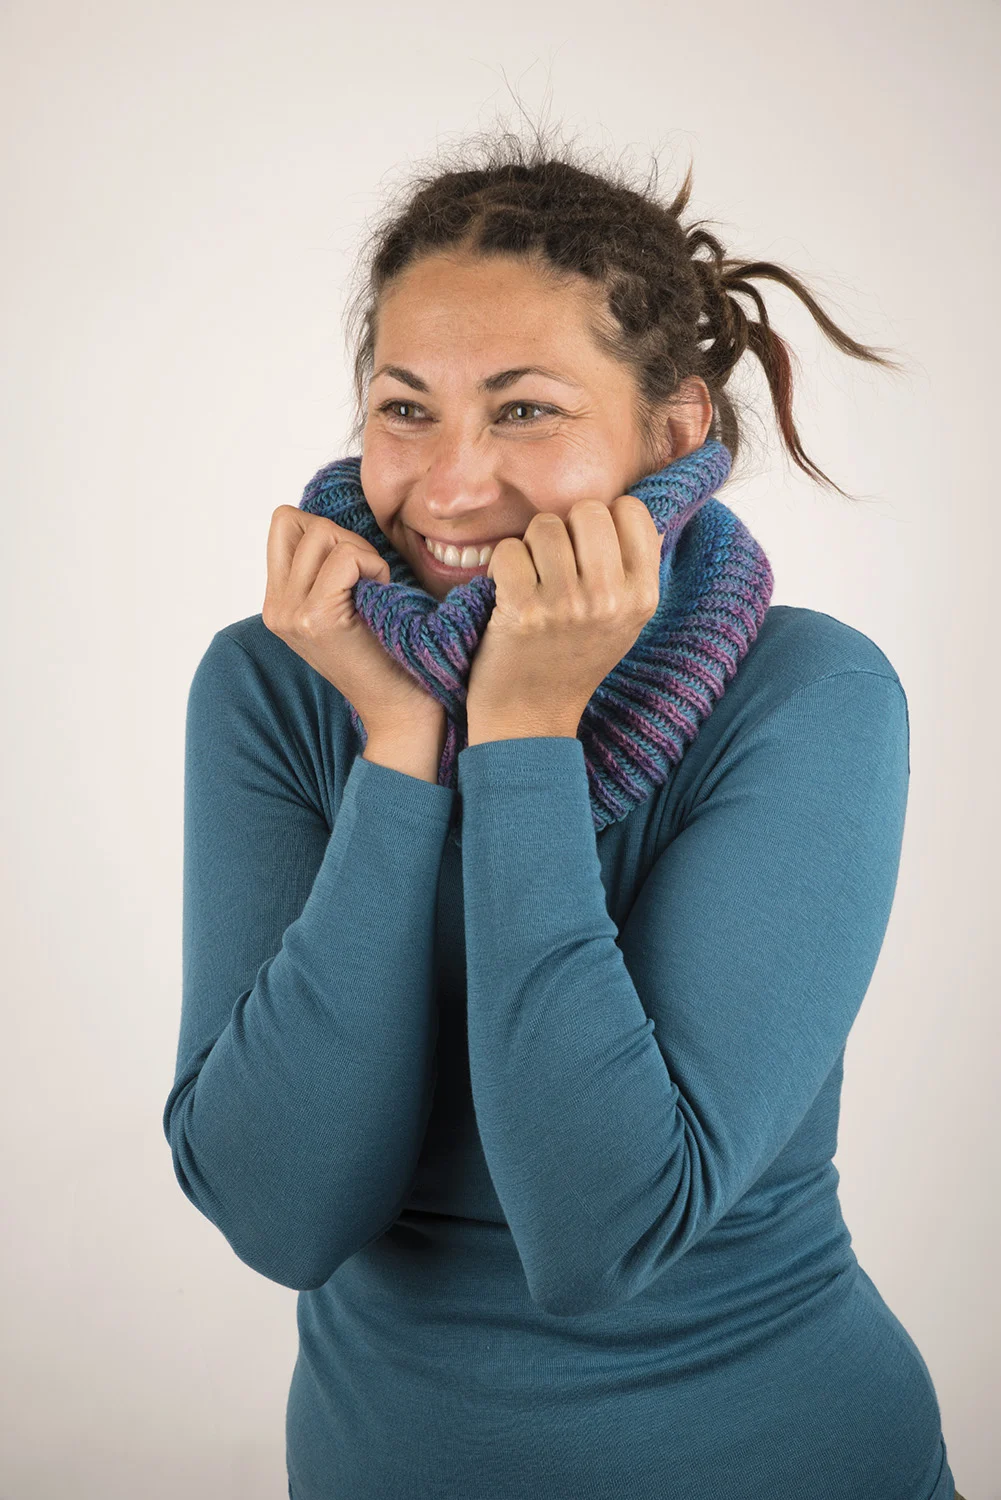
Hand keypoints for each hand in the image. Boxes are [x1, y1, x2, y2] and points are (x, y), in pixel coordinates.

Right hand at [262, 507, 444, 738]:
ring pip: (321, 533)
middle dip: (342, 537)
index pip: (284, 523)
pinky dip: (372, 566)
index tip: (353, 570)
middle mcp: (275, 608)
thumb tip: (330, 520)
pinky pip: (346, 557)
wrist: (401, 710)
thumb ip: (324, 568)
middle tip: (367, 578)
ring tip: (373, 589)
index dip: (326, 532)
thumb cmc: (388, 653)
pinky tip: (382, 596)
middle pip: (297, 520)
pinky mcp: (317, 619)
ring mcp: (291, 614)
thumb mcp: (343, 607)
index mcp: (277, 603)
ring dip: (360, 552)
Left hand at [465, 495, 661, 738]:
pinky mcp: (524, 610)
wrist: (530, 717)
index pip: (632, 511)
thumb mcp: (624, 620)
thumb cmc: (573, 660)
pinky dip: (500, 566)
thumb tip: (626, 509)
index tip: (589, 551)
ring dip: (529, 547)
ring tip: (532, 580)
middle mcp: (610, 599)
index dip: (605, 520)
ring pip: (544, 526)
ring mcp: (567, 605)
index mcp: (643, 596)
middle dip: (565, 528)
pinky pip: (508, 550)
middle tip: (555, 564)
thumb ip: (631, 568)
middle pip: (588, 510)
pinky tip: (508, 592)